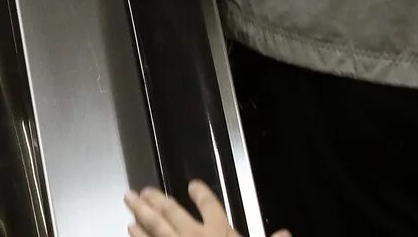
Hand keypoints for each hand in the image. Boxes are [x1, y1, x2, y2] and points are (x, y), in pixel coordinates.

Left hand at [126, 181, 281, 236]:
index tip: (193, 185)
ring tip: (131, 201)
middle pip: (172, 212)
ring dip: (142, 212)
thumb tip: (287, 234)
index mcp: (219, 233)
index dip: (202, 194)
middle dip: (157, 199)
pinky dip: (138, 235)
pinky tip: (130, 229)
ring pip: (155, 225)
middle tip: (144, 190)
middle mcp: (194, 236)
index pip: (211, 207)